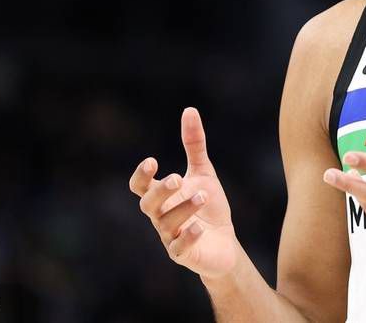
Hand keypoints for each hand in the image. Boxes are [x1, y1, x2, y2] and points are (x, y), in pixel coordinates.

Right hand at [128, 107, 237, 278]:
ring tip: (203, 196)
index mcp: (162, 196)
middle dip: (160, 191)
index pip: (140, 187)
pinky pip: (179, 248)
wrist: (224, 243)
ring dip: (183, 208)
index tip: (152, 161)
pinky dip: (188, 237)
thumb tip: (189, 110)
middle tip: (177, 178)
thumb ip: (194, 144)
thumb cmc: (208, 206)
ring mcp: (170, 237)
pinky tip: (199, 227)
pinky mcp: (184, 254)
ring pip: (166, 224)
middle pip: (148, 205)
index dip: (141, 176)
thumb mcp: (203, 172)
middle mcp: (161, 216)